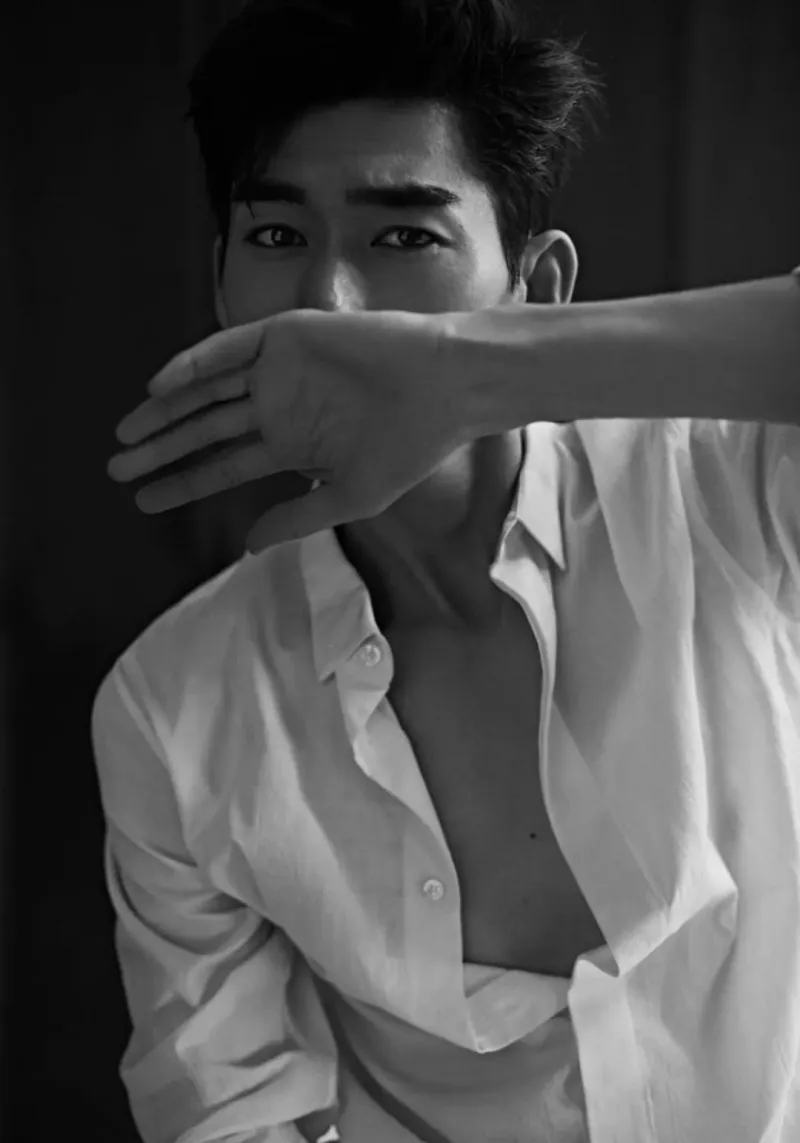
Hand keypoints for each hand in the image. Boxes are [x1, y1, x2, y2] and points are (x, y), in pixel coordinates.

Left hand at [107, 308, 474, 552]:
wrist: (445, 387)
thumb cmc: (409, 444)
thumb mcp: (351, 496)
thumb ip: (298, 518)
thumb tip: (248, 547)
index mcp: (291, 445)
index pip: (223, 467)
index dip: (182, 482)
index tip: (143, 500)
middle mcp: (277, 407)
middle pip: (204, 431)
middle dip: (161, 450)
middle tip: (117, 470)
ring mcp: (278, 371)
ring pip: (206, 392)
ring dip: (166, 411)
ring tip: (126, 435)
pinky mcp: (285, 336)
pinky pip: (227, 350)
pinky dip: (194, 365)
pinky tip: (162, 388)